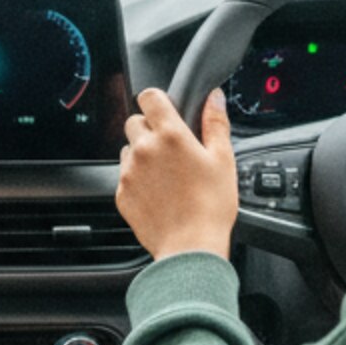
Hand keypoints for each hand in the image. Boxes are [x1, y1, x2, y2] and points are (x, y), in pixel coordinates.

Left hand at [116, 87, 238, 260]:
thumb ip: (216, 123)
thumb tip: (214, 97)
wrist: (190, 248)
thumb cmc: (211, 206)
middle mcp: (144, 149)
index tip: (166, 111)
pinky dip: (138, 179)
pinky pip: (125, 176)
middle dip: (150, 129)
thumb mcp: (223, 160)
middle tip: (172, 149)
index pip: (149, 97)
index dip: (158, 100)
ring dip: (142, 154)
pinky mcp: (122, 193)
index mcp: (170, 135)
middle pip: (134, 121)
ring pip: (128, 149)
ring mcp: (129, 172)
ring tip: (166, 175)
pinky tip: (159, 193)